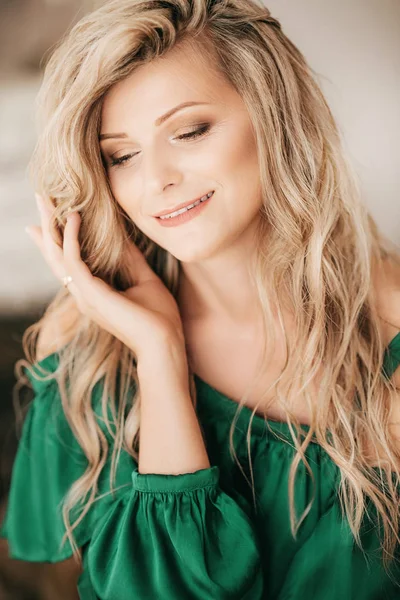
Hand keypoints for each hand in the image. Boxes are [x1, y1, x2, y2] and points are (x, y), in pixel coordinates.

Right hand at [25, 193, 185, 359]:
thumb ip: (131, 260)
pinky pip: (74, 261)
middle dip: (48, 226)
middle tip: (40, 199)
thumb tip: (124, 238)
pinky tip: (75, 218)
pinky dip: (72, 238)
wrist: (165, 342)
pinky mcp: (92, 294)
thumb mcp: (144, 280)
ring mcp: (85, 295)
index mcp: (94, 293)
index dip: (57, 239)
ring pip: (58, 255)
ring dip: (52, 226)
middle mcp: (83, 294)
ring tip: (45, 200)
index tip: (52, 215)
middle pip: (57, 255)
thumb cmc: (158, 318)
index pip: (68, 261)